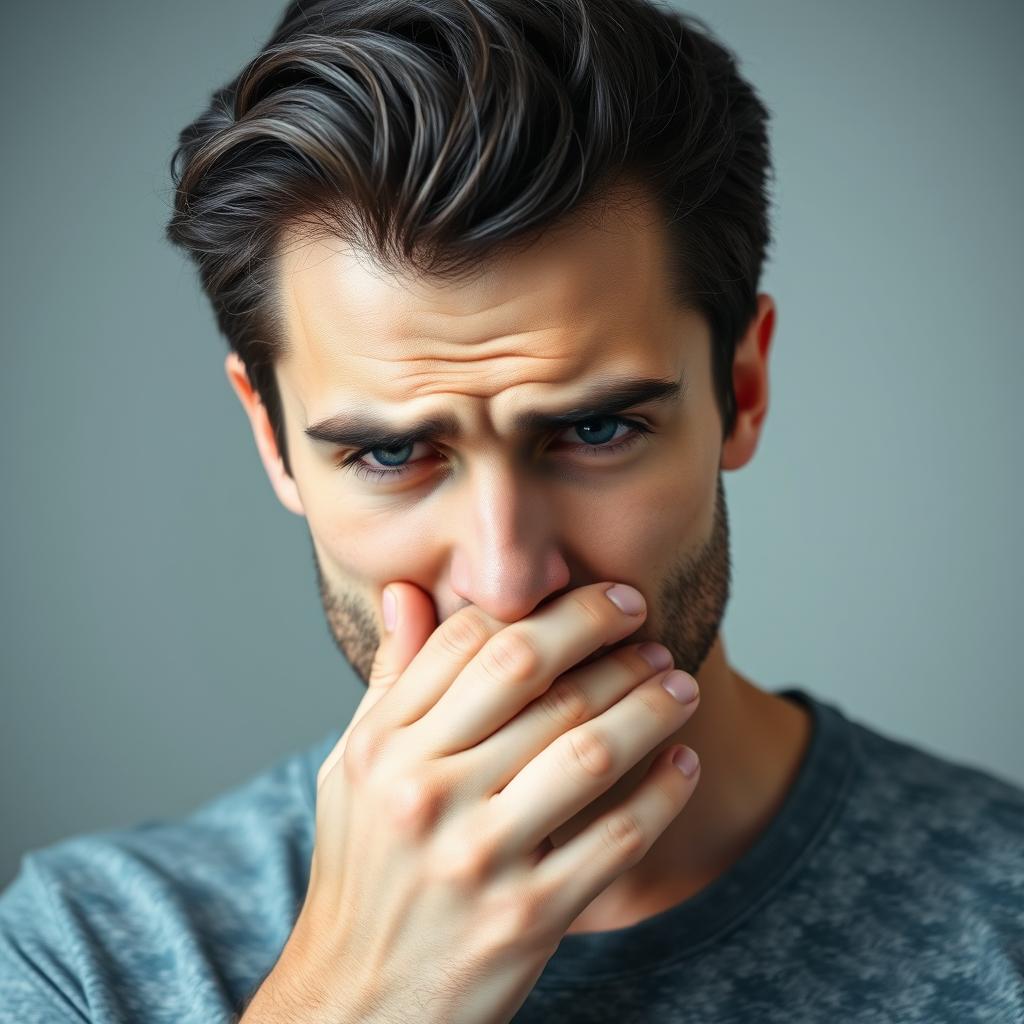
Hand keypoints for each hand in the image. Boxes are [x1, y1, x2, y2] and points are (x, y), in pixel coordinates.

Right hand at [243, 581, 699, 1023]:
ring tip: (679, 684)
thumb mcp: (354, 770)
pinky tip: (683, 765)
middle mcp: (424, 792)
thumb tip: (407, 592)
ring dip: (648, 705)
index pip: (472, 641)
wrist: (358, 1002)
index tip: (597, 597)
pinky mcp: (527, 917)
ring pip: (587, 749)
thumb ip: (389, 681)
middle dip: (602, 635)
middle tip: (645, 620)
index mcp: (382, 747)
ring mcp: (478, 856)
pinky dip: (662, 794)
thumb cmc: (363, 871)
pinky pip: (617, 839)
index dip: (545, 607)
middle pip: (534, 677)